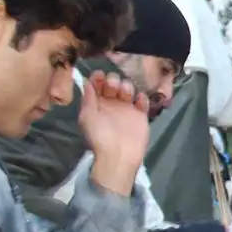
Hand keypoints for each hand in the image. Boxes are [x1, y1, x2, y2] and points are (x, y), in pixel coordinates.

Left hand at [82, 71, 149, 195]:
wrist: (119, 156)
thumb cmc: (99, 136)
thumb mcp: (87, 117)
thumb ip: (88, 98)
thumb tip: (87, 82)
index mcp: (97, 104)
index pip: (97, 84)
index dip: (98, 77)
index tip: (100, 75)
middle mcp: (112, 104)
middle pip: (114, 83)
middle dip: (113, 80)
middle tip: (113, 87)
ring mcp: (127, 109)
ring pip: (128, 88)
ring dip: (127, 87)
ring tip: (126, 95)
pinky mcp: (141, 115)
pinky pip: (143, 101)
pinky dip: (142, 98)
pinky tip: (138, 101)